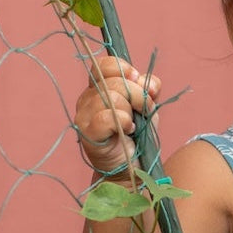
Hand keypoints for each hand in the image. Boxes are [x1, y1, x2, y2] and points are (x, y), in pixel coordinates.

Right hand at [73, 55, 161, 173]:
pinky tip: (127, 131)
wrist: (133, 167)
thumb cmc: (137, 137)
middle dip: (137, 95)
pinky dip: (122, 122)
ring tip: (133, 125)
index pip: (105, 65)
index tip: (137, 79)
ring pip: (111, 98)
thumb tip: (147, 80)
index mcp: (100, 88)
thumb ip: (148, 90)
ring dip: (130, 111)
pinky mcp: (86, 133)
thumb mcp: (147, 108)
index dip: (123, 68)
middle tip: (143, 110)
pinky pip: (106, 117)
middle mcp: (88, 99)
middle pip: (113, 82)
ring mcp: (84, 115)